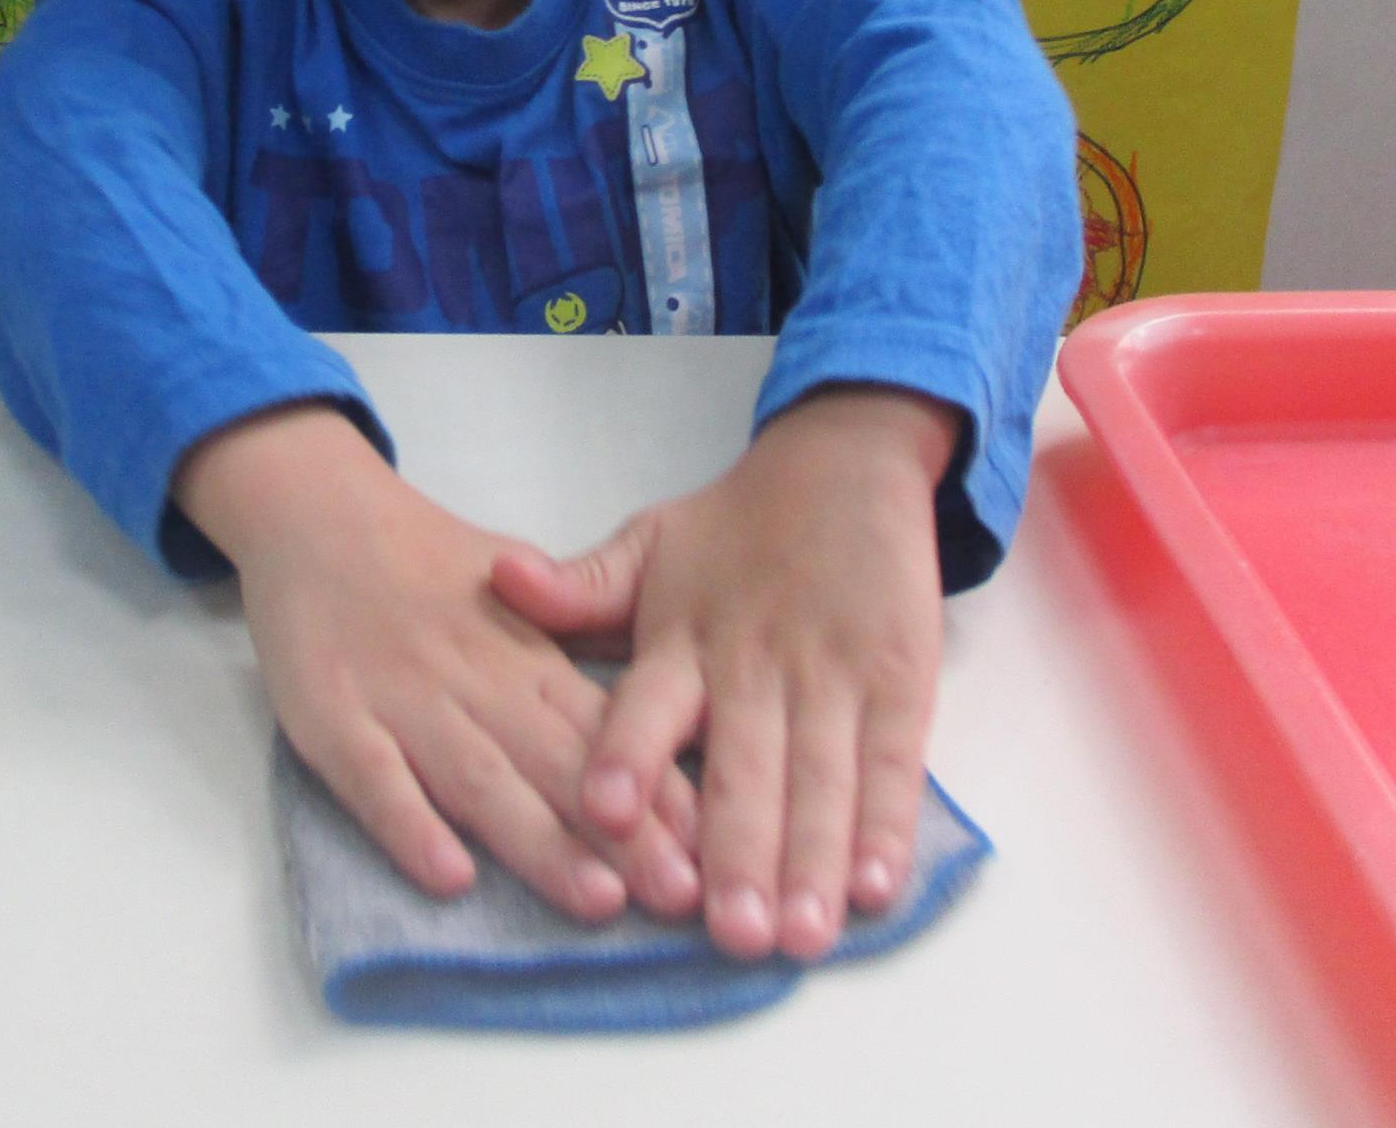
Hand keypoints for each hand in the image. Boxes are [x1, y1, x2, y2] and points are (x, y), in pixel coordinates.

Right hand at [179, 404, 704, 923]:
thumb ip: (573, 656)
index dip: (659, 790)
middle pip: (556, 764)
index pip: (604, 729)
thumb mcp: (516, 597)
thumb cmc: (425, 566)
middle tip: (681, 896)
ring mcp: (403, 701)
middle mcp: (475, 680)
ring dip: (539, 841)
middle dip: (624, 835)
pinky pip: (374, 780)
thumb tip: (652, 721)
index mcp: (526, 654)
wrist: (316, 512)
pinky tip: (448, 876)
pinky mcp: (333, 720)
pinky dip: (410, 826)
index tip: (713, 848)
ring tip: (597, 899)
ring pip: (479, 780)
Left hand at [490, 386, 956, 961]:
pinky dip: (886, 824)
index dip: (629, 758)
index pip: (648, 705)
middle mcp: (753, 664)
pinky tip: (874, 884)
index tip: (606, 813)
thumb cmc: (732, 529)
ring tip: (799, 933)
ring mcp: (830, 675)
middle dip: (738, 852)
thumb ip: (578, 588)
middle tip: (729, 931)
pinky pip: (891, 763)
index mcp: (682, 639)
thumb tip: (499, 578)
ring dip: (811, 858)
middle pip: (743, 768)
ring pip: (819, 779)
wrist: (843, 462)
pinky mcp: (896, 682)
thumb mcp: (647, 545)